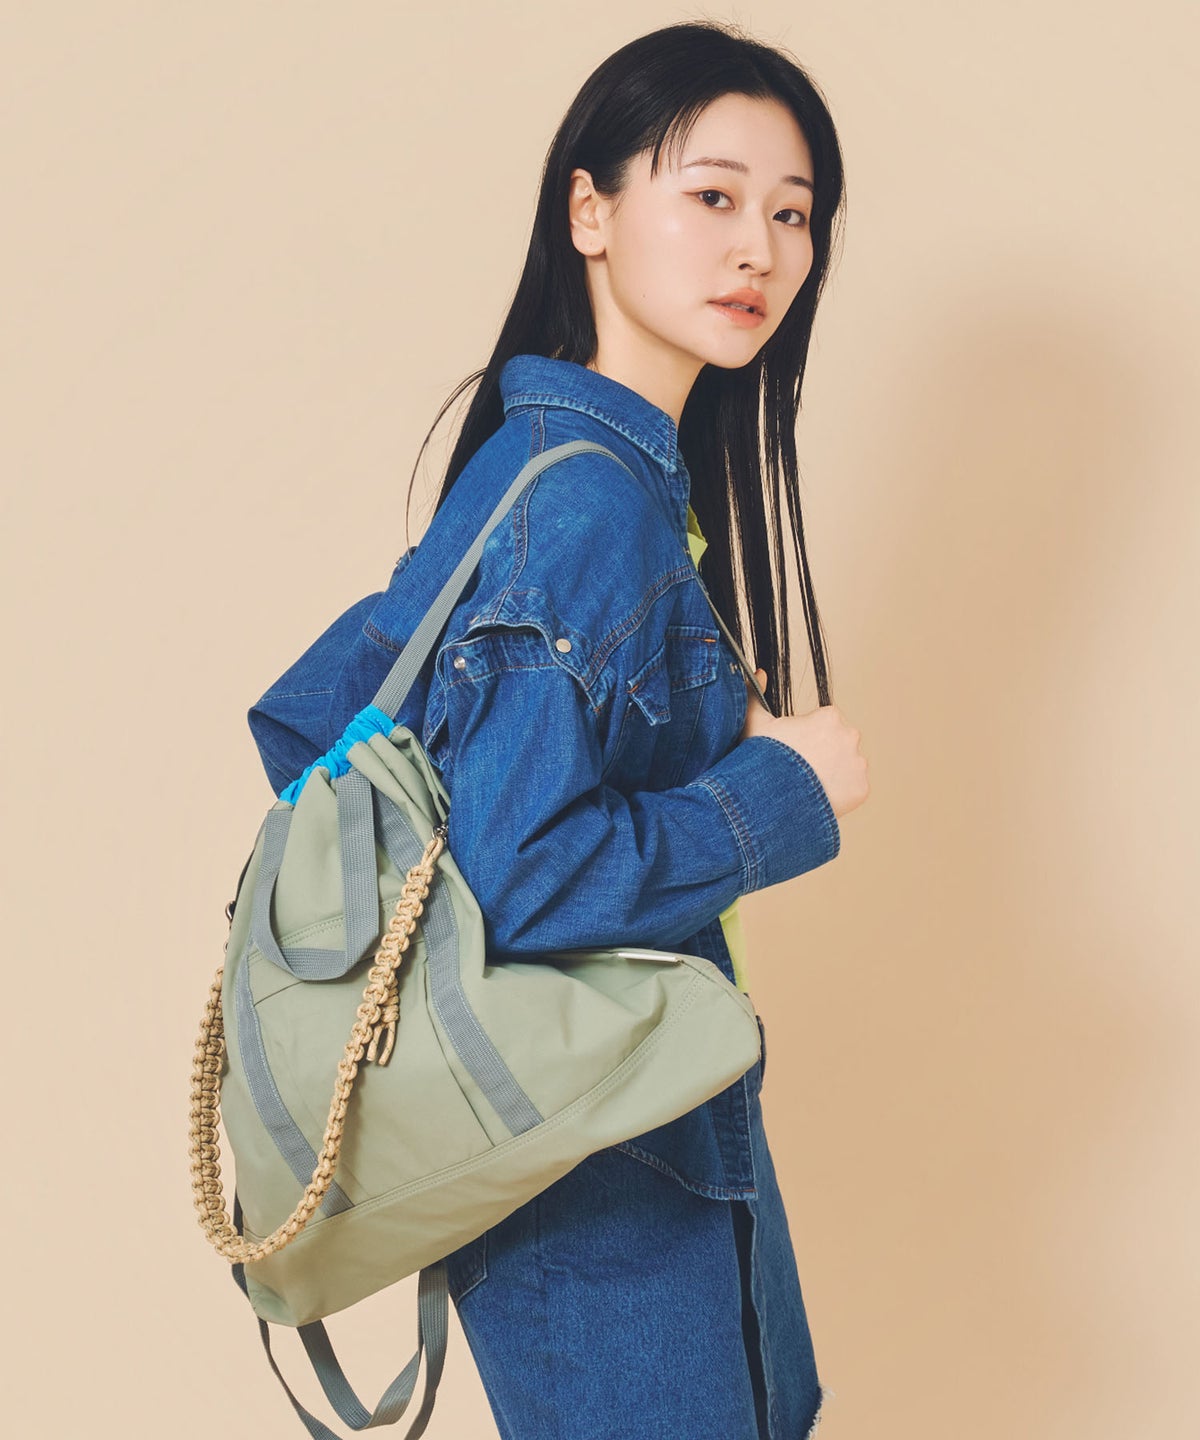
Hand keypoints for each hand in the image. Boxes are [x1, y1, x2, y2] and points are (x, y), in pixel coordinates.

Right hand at [740, 668, 869, 818]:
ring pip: (848, 766)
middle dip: (824, 754)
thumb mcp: (754, 723)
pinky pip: (853, 789)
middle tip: (801, 770)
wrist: (773, 797)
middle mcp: (850, 735)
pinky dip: (842, 794)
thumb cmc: (765, 758)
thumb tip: (760, 672)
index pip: (824, 725)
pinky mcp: (862, 788)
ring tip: (810, 787)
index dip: (807, 738)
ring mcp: (858, 763)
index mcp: (829, 716)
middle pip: (839, 744)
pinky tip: (819, 798)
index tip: (794, 751)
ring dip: (835, 774)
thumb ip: (754, 693)